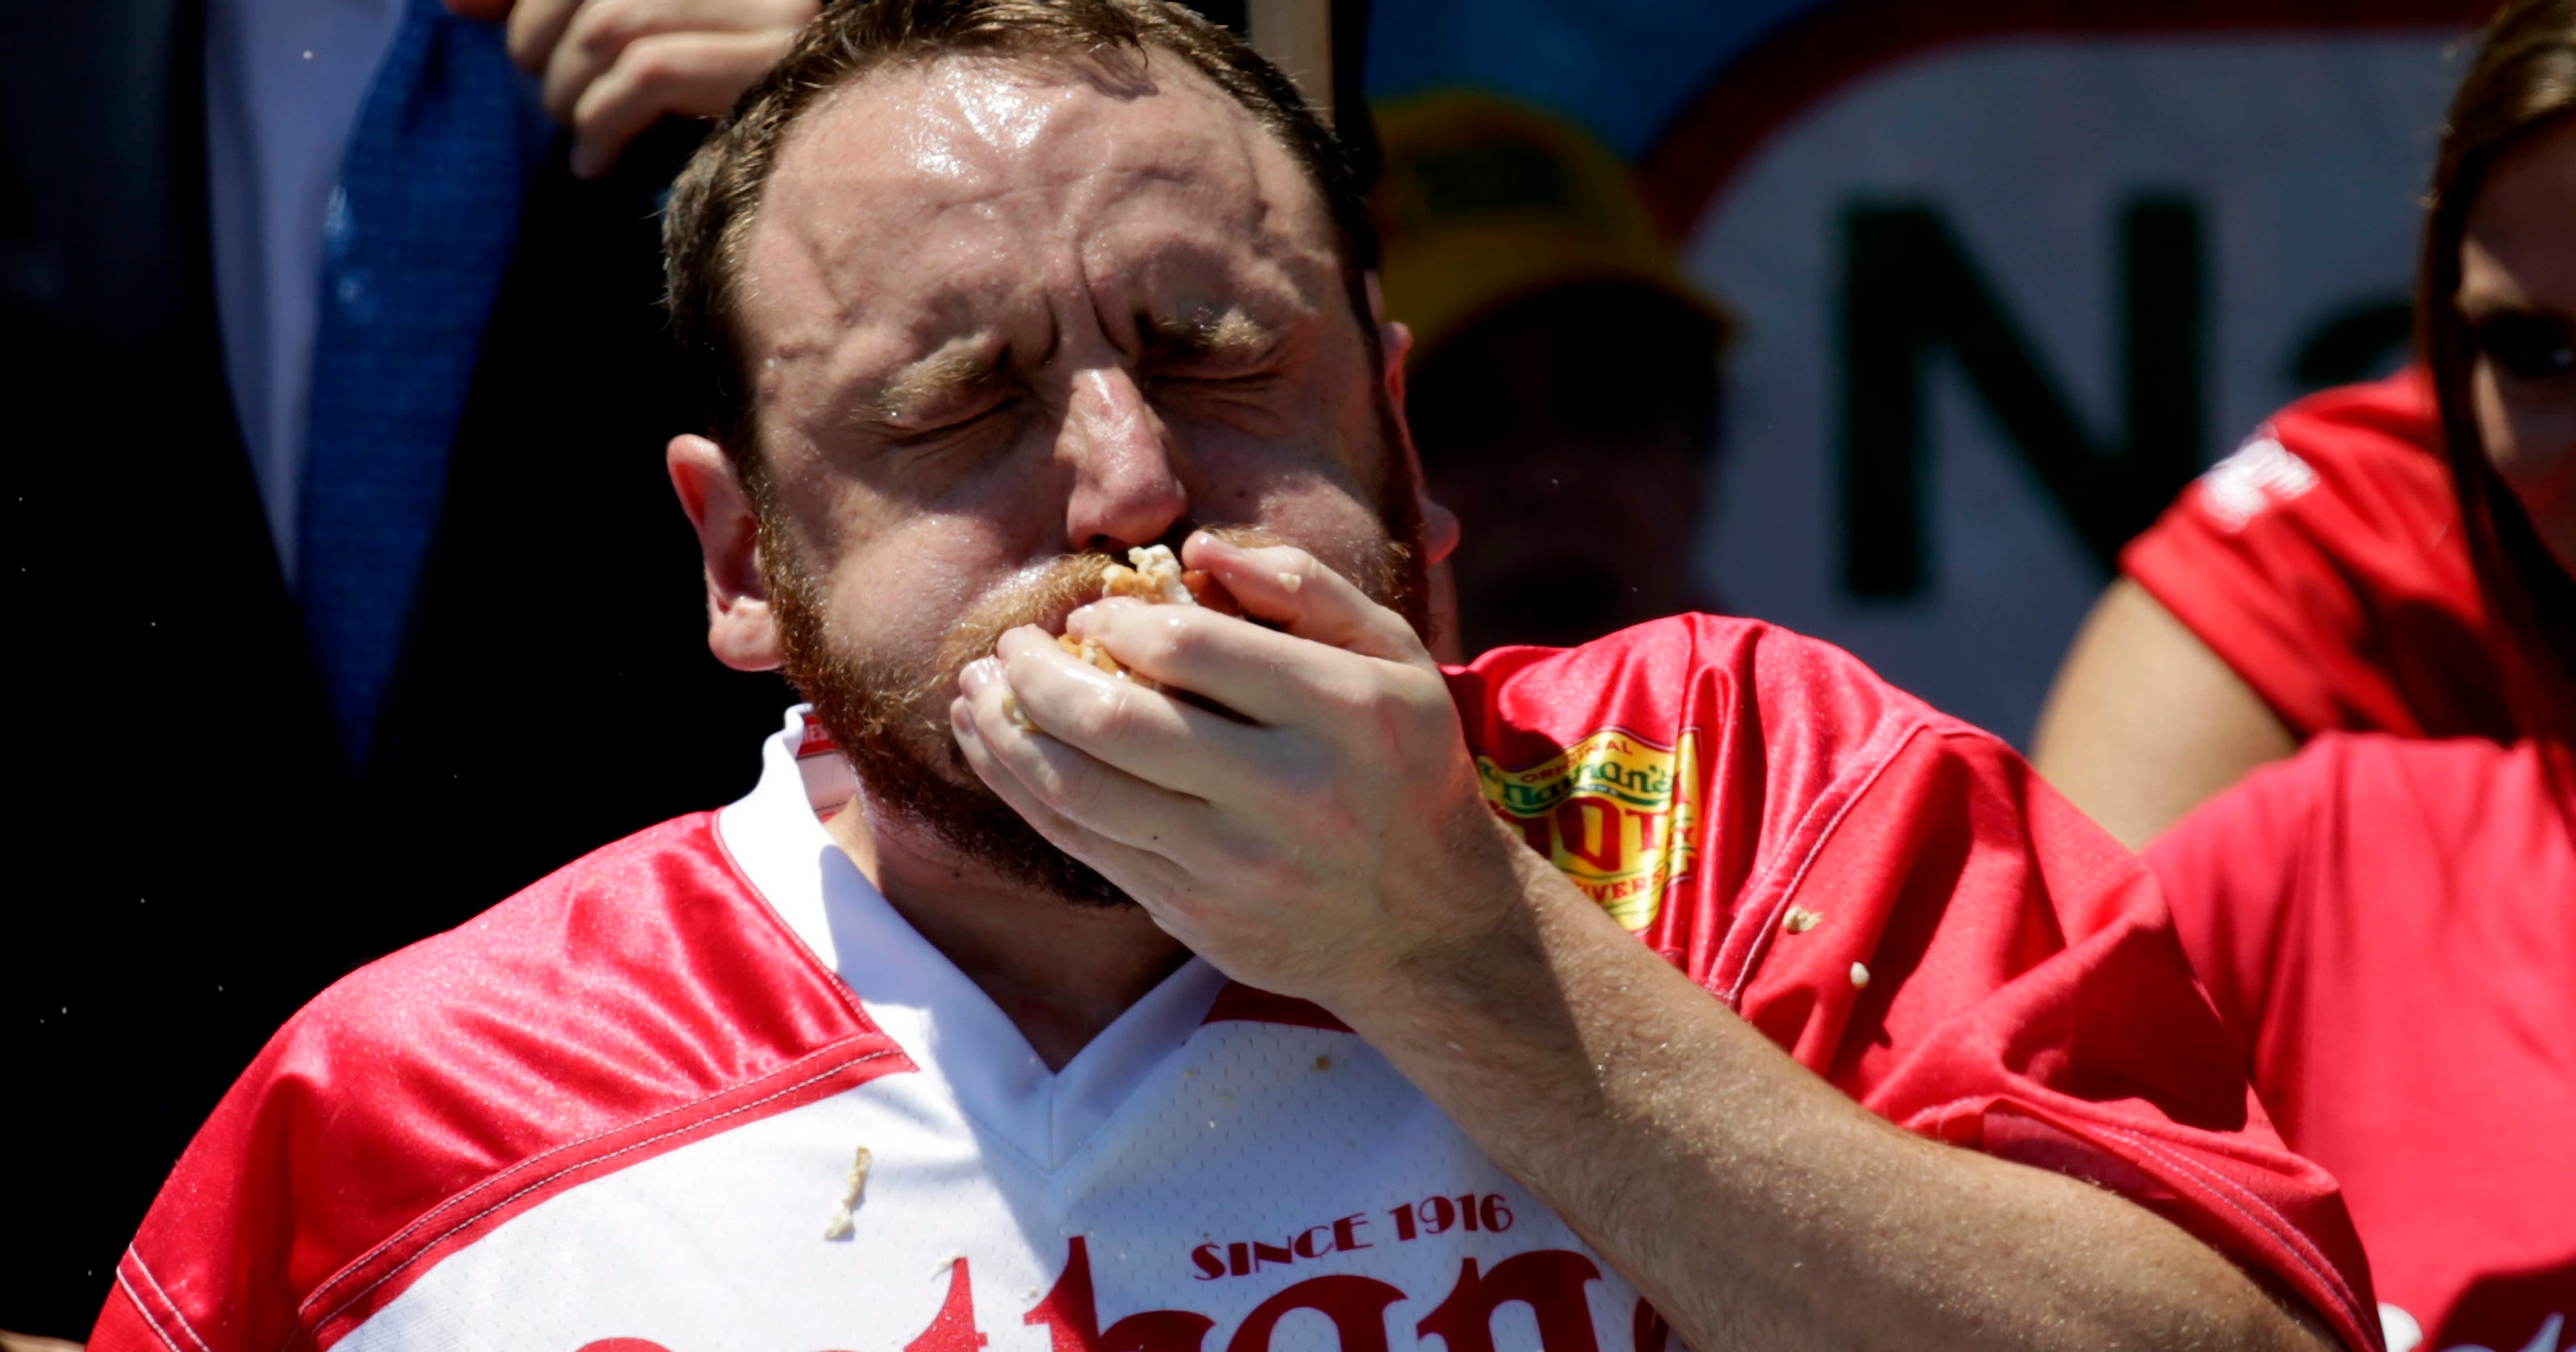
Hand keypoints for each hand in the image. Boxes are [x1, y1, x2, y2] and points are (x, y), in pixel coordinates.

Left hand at [444, 0, 818, 177]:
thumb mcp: (645, 40)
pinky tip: (595, 162)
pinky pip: (650, 73)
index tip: (464, 13)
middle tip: (549, 93)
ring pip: (611, 25)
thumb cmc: (735, 109)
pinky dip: (601, 121)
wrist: (856, 192)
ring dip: (569, 90)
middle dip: (538, 40)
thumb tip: (458, 4)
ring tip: (576, 128)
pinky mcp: (775, 66)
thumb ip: (560, 13)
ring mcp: (768, 11)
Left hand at [950, 533, 1529, 1007]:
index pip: (1190, 645)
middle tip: (1009, 644)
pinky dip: (1021, 791)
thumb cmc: (1406, 768)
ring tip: (977, 689)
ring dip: (1007, 733)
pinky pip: (1083, 846)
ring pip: (1079, 791)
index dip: (1117, 620)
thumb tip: (1194, 547)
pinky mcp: (1196, 914)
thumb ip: (1305, 586)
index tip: (1091, 614)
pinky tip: (994, 747)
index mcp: (1344, 711)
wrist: (1431, 928)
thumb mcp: (1395, 657)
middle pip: (1116, 720)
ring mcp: (1236, 865)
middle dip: (1036, 672)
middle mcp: (1290, 791)